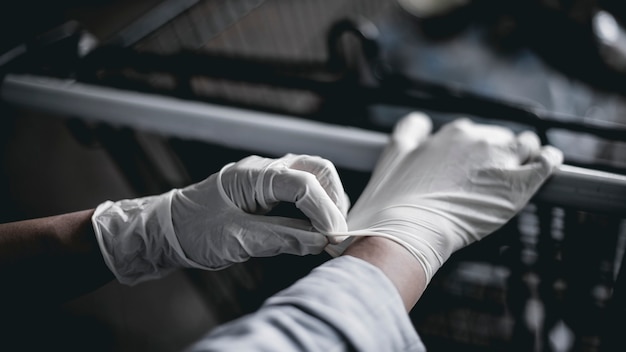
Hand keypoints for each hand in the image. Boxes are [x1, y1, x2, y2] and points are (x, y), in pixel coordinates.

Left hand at [93, 154, 348, 284]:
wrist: (166, 230)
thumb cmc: (194, 232)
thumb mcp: (237, 240)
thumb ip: (281, 238)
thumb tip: (319, 241)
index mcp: (253, 176)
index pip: (303, 184)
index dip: (324, 210)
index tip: (334, 237)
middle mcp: (263, 170)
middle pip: (316, 170)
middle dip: (332, 199)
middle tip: (336, 232)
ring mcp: (265, 177)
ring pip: (312, 177)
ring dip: (326, 201)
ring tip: (327, 233)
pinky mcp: (265, 191)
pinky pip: (300, 190)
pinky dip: (313, 207)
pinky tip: (313, 229)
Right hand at [329, 113, 561, 282]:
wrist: (402, 230)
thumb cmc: (392, 202)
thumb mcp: (391, 156)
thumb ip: (408, 133)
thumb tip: (420, 122)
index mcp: (448, 134)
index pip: (470, 133)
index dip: (469, 151)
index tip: (467, 168)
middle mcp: (474, 139)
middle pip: (497, 139)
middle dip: (495, 156)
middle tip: (485, 184)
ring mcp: (496, 159)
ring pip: (523, 145)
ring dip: (524, 156)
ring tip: (517, 176)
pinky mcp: (516, 184)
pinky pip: (545, 162)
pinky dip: (548, 162)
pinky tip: (547, 166)